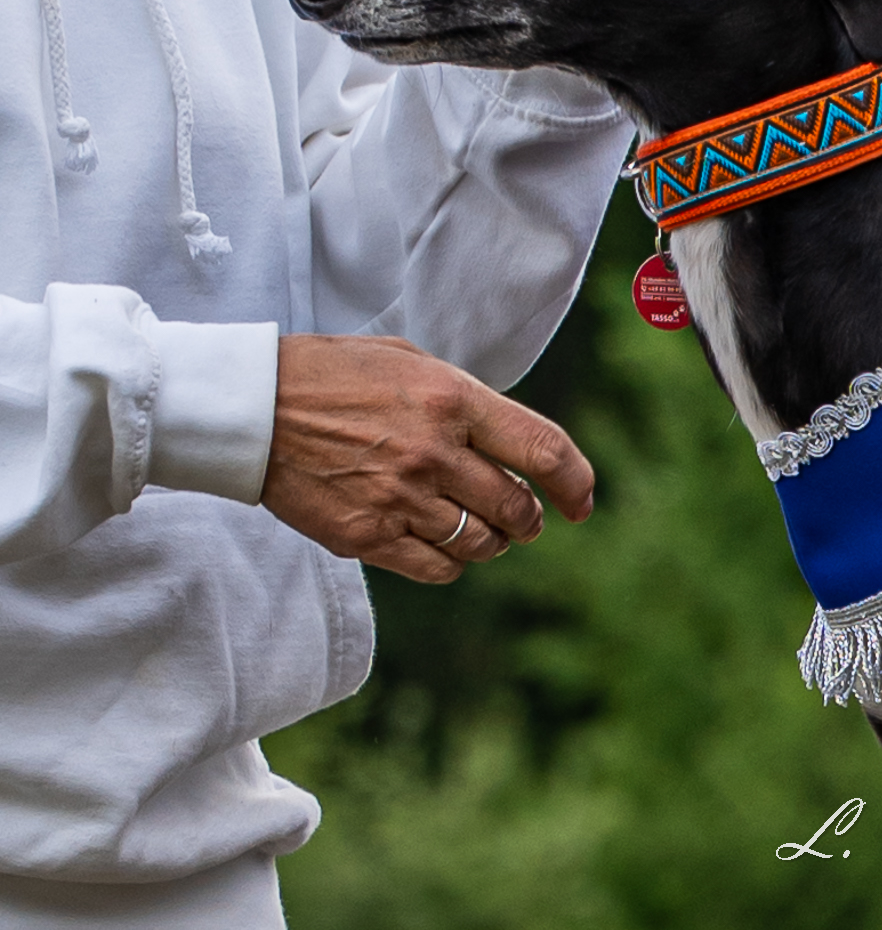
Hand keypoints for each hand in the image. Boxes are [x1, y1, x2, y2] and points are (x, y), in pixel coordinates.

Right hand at [259, 334, 596, 582]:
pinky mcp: (366, 536)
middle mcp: (434, 452)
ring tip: (481, 529)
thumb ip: (467, 401)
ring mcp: (400, 498)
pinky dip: (450, 562)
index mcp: (453, 400)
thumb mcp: (413, 362)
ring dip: (490, 541)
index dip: (575, 482)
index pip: (543, 449)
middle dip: (529, 518)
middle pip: (516, 507)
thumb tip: (514, 443)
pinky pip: (436, 567)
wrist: (253, 406)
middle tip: (522, 517)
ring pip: (479, 542)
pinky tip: (441, 545)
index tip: (581, 501)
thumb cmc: (337, 375)